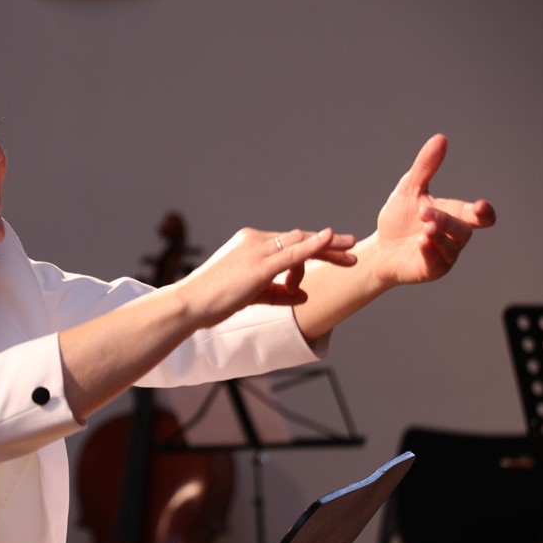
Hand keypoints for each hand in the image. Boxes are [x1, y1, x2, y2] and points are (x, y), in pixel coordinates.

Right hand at [174, 227, 355, 327]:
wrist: (190, 304)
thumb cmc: (214, 301)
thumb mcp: (251, 295)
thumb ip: (278, 292)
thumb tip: (304, 294)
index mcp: (249, 244)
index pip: (287, 242)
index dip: (312, 248)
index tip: (333, 252)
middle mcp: (254, 240)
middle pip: (299, 238)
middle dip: (328, 244)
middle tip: (352, 246)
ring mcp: (257, 250)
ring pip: (300, 243)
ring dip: (329, 248)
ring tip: (351, 256)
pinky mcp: (260, 265)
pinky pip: (293, 252)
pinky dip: (314, 245)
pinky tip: (330, 239)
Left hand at [374, 134, 495, 285]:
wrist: (379, 248)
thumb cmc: (398, 220)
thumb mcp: (408, 189)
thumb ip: (425, 167)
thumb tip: (440, 138)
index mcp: (454, 216)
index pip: (479, 217)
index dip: (484, 213)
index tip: (481, 207)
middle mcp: (454, 237)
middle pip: (463, 229)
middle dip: (445, 221)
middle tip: (424, 213)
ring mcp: (445, 255)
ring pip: (452, 247)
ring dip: (439, 236)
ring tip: (424, 228)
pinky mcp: (432, 270)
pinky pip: (438, 263)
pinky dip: (431, 252)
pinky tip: (421, 243)